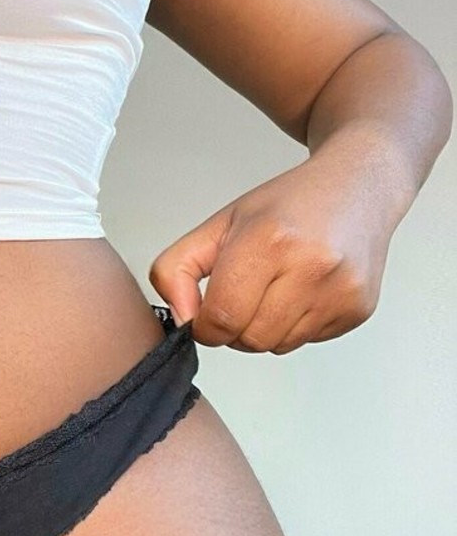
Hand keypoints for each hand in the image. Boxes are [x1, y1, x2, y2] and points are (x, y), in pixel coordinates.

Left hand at [148, 154, 393, 352]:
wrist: (358, 189)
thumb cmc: (288, 207)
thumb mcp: (219, 224)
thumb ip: (177, 269)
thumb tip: (181, 319)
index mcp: (269, 240)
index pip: (221, 317)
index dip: (204, 325)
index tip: (206, 312)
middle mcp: (311, 267)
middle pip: (249, 339)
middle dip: (234, 327)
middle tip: (242, 294)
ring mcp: (340, 291)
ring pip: (277, 346)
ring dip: (264, 329)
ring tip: (275, 288)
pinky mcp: (358, 309)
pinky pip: (307, 342)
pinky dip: (295, 326)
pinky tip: (303, 290)